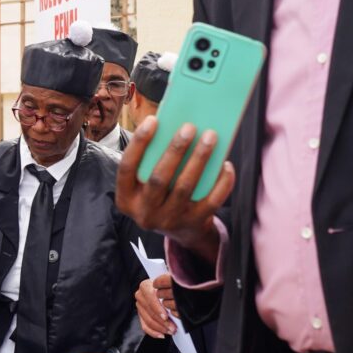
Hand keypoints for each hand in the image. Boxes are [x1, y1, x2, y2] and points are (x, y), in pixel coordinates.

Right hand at [116, 117, 234, 263]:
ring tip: (210, 137)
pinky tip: (226, 164)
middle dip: (175, 150)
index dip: (138, 143)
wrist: (182, 232)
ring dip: (199, 159)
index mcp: (126, 198)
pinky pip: (210, 201)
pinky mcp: (193, 224)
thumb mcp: (144, 185)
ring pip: (185, 187)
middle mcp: (144, 212)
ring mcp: (169, 220)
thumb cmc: (161, 195)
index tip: (153, 120)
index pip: (127, 168)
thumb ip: (149, 162)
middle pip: (158, 178)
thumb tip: (172, 127)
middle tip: (189, 127)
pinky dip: (221, 182)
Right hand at [136, 274, 179, 337]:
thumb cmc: (167, 287)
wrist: (161, 288)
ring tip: (171, 331)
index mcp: (145, 286)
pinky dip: (153, 332)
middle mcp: (140, 295)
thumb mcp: (169, 285)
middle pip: (149, 311)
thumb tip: (177, 301)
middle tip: (173, 327)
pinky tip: (162, 335)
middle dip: (162, 321)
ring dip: (160, 328)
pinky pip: (145, 326)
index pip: (150, 298)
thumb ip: (171, 291)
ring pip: (148, 320)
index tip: (166, 316)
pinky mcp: (140, 315)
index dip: (158, 308)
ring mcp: (139, 306)